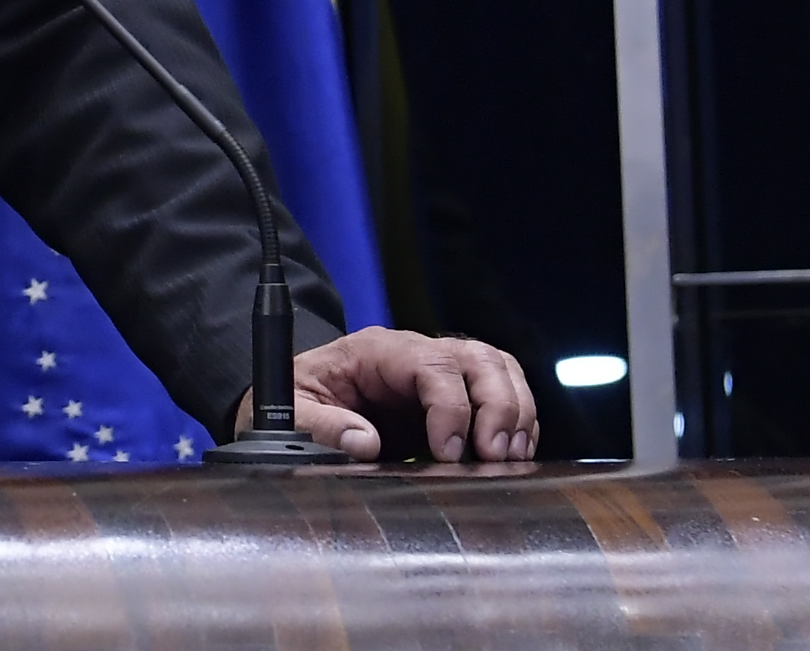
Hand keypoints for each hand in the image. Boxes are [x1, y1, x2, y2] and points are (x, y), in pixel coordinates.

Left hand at [234, 326, 536, 462]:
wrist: (301, 400)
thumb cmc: (298, 399)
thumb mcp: (291, 410)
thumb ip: (319, 425)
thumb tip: (362, 442)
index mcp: (375, 351)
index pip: (430, 364)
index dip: (449, 407)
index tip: (449, 452)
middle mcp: (415, 353)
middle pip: (477, 358)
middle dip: (497, 405)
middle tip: (496, 456)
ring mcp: (440, 372)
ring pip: (498, 369)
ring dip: (515, 411)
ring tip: (511, 457)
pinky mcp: (456, 396)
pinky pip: (502, 393)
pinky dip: (518, 421)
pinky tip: (515, 454)